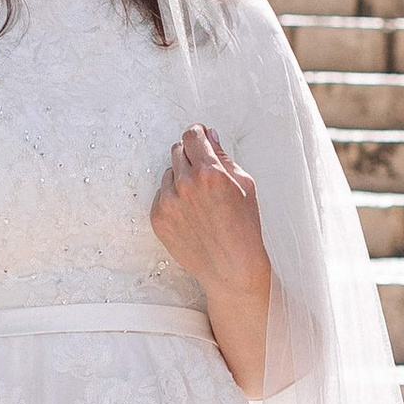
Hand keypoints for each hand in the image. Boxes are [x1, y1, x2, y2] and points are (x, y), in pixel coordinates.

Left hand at [151, 126, 273, 397]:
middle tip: (204, 174)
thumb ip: (223, 156)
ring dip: (180, 179)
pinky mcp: (157, 219)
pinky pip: (161, 195)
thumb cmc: (245, 226)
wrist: (231, 269)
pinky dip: (173, 199)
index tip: (199, 138)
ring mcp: (168, 203)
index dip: (197, 134)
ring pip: (168, 174)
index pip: (191, 136)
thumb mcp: (245, 185)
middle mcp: (184, 185)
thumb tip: (208, 134)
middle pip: (177, 151)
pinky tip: (191, 215)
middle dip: (190, 157)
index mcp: (209, 172)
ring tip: (200, 201)